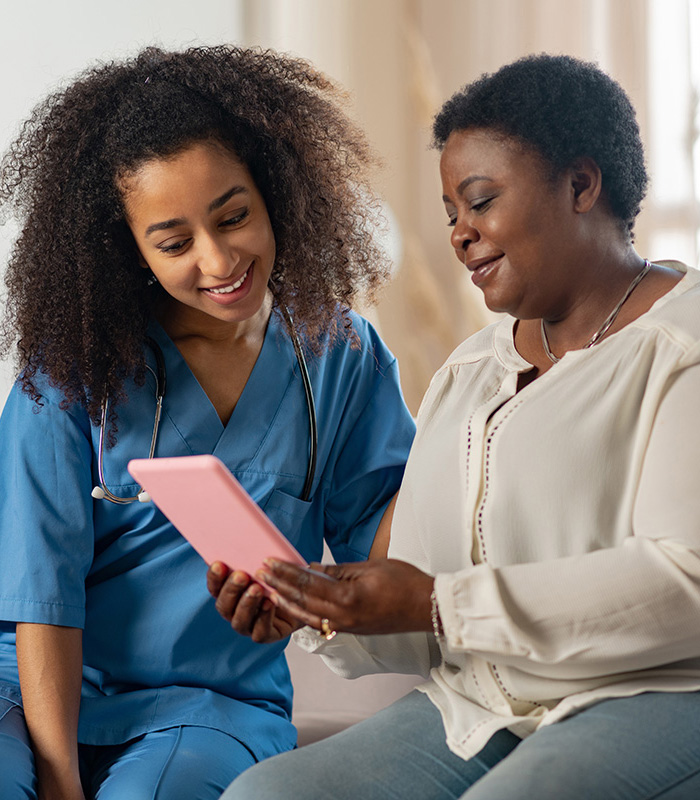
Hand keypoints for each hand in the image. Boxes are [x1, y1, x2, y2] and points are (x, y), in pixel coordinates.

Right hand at [207, 562, 304, 642]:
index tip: (219, 564)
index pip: (215, 587)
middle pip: (224, 605)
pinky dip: (263, 618)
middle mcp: (235, 611)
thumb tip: (245, 532)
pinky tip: (270, 603)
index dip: (214, 577)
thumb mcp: (270, 563)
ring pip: (238, 621)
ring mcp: (249, 626)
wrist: (304, 597)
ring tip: (257, 588)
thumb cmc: (282, 576)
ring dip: (246, 604)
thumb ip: (256, 555)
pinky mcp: (267, 635)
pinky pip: (259, 632)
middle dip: (231, 589)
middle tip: (241, 574)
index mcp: (230, 593)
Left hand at [257, 558, 434, 635]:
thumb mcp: (369, 568)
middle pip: (302, 601)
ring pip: (307, 615)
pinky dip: (301, 612)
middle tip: (261, 574)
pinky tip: (292, 604)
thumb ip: (337, 570)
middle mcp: (343, 617)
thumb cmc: (405, 583)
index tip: (270, 562)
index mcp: (348, 598)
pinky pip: (318, 621)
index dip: (286, 572)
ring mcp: (346, 626)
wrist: (426, 608)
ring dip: (286, 601)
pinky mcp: (350, 630)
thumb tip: (311, 568)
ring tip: (269, 589)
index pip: (308, 583)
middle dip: (279, 586)